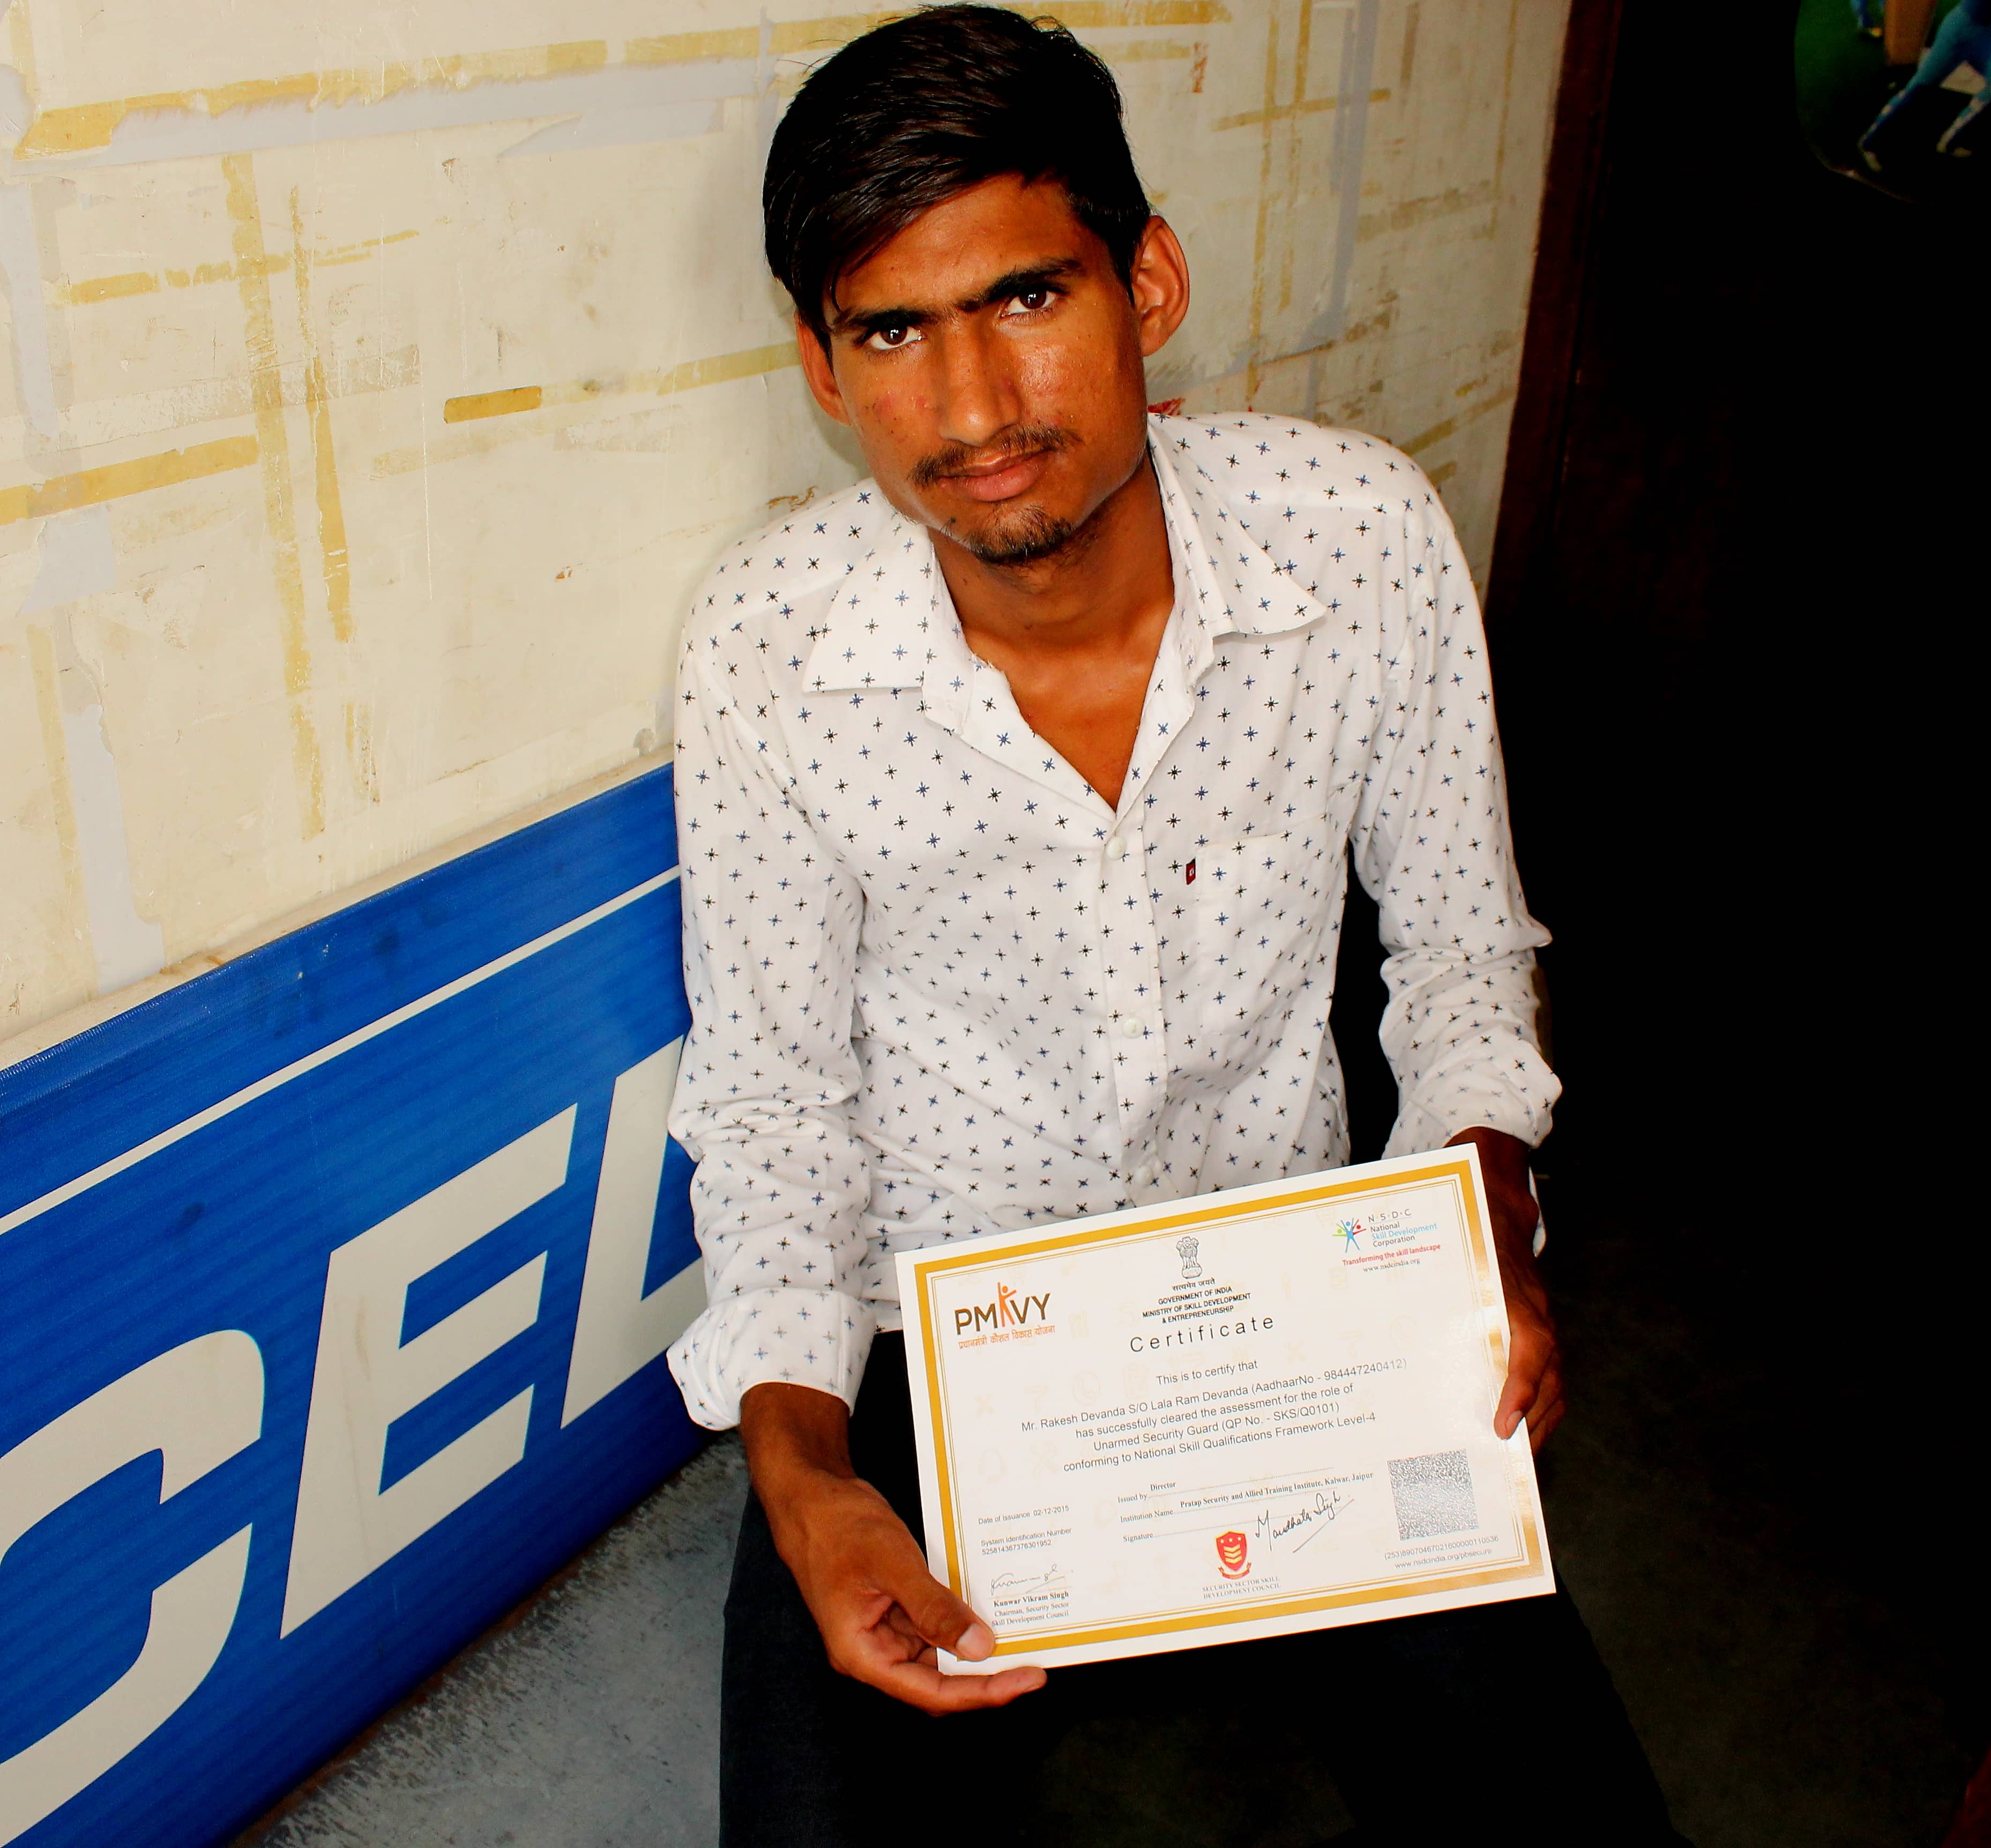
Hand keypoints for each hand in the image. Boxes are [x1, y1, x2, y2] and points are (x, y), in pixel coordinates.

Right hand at [740, 1381, 1048, 1714]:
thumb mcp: (893, 1563)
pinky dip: (958, 1618)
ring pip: (937, 1654)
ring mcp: (882, 1632)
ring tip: (1022, 1634)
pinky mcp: (891, 1610)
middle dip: (985, 1675)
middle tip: (1035, 1661)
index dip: (983, 1692)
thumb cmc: (840, 1526)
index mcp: (863, 1655)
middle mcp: (873, 1653)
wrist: (812, 1494)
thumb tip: (979, 1648)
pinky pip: (930, 1624)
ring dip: (974, 1647)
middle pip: (937, 1681)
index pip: (932, 1692)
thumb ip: (933, 1609)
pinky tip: (987, 1605)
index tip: (1027, 1679)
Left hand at [1445, 1128, 1563, 1451]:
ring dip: (1535, 1423)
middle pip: (1549, 1380)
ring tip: (1506, 1458)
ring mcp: (1539, 1322)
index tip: (1502, 1425)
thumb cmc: (1468, 1221)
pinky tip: (1507, 1425)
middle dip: (1530, 1425)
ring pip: (1552, 1383)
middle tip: (1500, 1461)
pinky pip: (1545, 1373)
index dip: (1520, 1389)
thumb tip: (1368, 1274)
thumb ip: (1422, 1262)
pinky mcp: (1533, 1327)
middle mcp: (1533, 1313)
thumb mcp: (1452, 1239)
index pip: (1532, 1347)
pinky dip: (1534, 1405)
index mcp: (1513, 1294)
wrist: (1496, 1196)